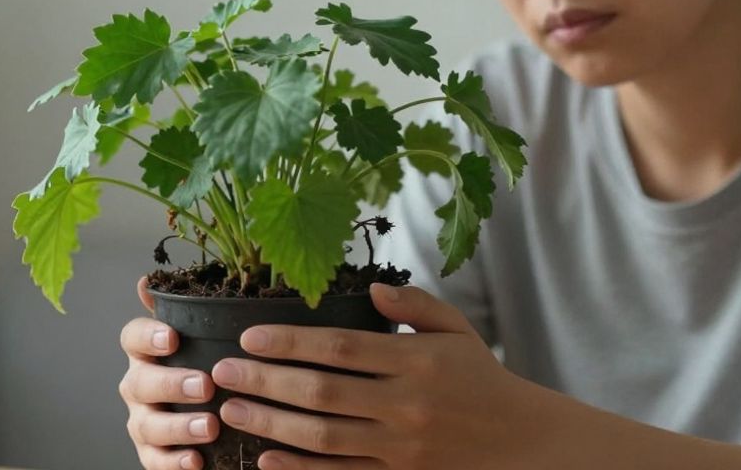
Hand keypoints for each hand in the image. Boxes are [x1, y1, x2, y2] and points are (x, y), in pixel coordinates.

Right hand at [118, 276, 219, 469]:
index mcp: (146, 353)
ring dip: (178, 427)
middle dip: (171, 384)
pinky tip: (196, 461)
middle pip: (140, 383)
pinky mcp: (151, 454)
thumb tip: (145, 280)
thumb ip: (183, 310)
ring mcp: (142, 421)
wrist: (207, 418)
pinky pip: (155, 461)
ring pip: (148, 425)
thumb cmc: (201, 365)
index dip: (148, 336)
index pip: (132, 337)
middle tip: (205, 386)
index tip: (172, 338)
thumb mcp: (200, 336)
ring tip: (210, 426)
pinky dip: (174, 463)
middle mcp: (137, 386)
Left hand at [208, 283, 549, 469]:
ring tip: (230, 411)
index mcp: (418, 360)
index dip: (291, 341)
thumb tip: (372, 288)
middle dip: (265, 382)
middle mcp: (406, 404)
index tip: (249, 336)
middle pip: (322, 393)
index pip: (342, 347)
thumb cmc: (480, 377)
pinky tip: (265, 457)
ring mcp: (400, 447)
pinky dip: (300, 469)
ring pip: (323, 437)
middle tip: (221, 373)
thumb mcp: (458, 329)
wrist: (519, 441)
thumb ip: (415, 305)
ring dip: (270, 424)